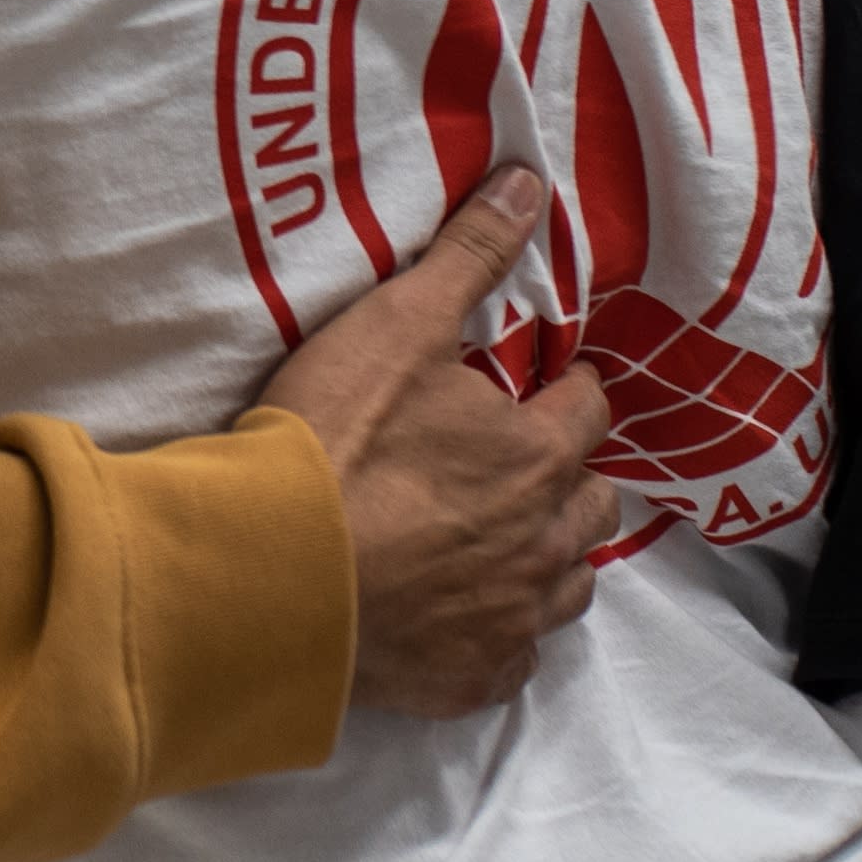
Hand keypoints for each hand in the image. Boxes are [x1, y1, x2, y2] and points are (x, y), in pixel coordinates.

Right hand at [250, 163, 613, 719]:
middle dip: (569, 477)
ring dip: (548, 557)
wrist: (265, 572)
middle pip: (595, 504)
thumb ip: (468, 255)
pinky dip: (500, 634)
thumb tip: (528, 182)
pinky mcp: (469, 679)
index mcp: (539, 456)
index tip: (543, 384)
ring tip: (503, 538)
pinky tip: (463, 614)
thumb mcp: (394, 325)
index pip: (589, 409)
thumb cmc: (332, 442)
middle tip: (519, 460)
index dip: (566, 389)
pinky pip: (514, 659)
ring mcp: (510, 620)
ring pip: (569, 586)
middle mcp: (545, 543)